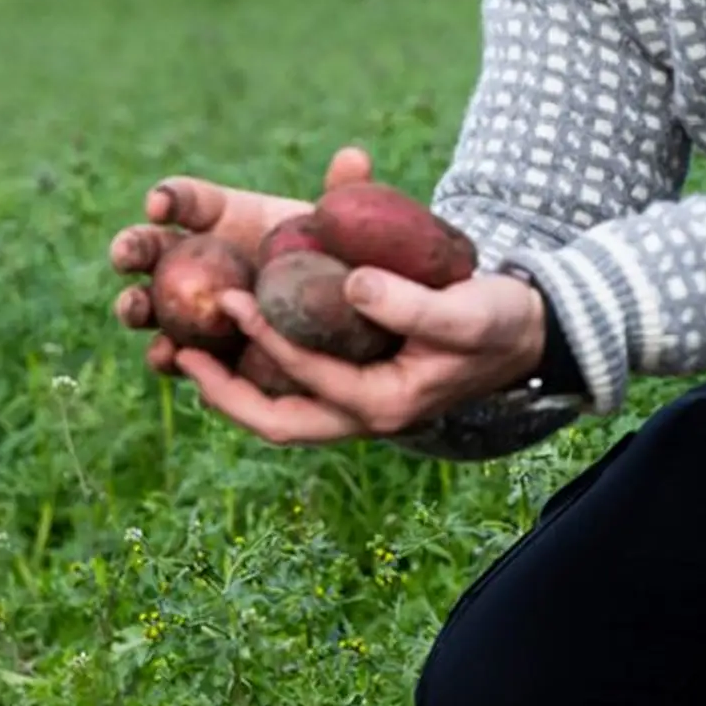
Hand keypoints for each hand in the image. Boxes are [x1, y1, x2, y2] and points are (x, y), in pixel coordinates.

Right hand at [105, 144, 365, 331]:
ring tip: (133, 308)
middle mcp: (193, 257)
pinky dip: (165, 355)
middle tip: (126, 254)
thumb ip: (344, 195)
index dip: (167, 197)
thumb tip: (355, 158)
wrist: (345, 320)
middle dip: (131, 247)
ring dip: (133, 303)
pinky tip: (166, 356)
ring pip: (147, 301)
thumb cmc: (336, 260)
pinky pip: (174, 352)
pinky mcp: (201, 350)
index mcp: (217, 216)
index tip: (160, 205)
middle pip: (148, 247)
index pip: (183, 199)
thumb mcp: (340, 230)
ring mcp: (191, 306)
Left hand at [182, 257, 549, 445]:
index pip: (307, 376)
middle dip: (223, 393)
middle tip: (177, 354)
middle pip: (277, 422)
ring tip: (188, 353)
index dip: (265, 338)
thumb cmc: (499, 319)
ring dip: (233, 391)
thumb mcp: (462, 309)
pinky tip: (235, 343)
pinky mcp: (358, 388)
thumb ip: (409, 302)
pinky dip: (260, 376)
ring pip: (281, 414)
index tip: (231, 297)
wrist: (528, 333)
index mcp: (385, 404)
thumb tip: (350, 283)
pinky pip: (294, 394)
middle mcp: (365, 417)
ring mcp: (359, 408)